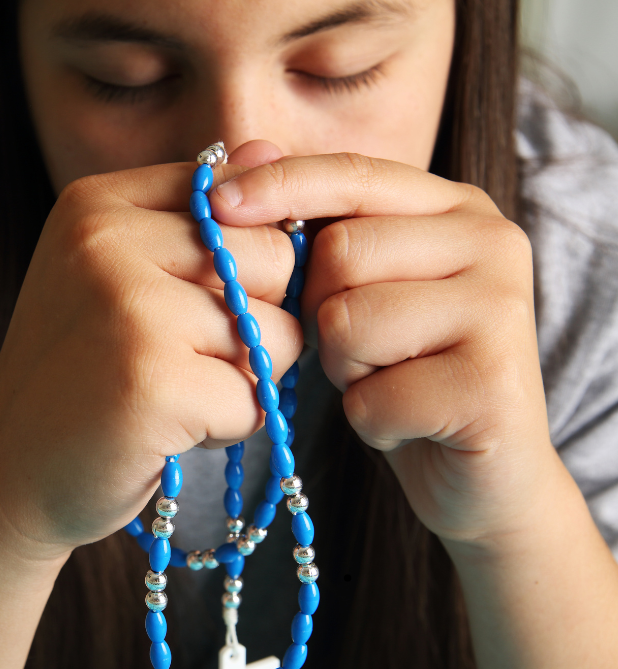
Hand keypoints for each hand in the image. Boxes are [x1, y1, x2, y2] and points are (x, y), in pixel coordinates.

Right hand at [0, 159, 302, 555]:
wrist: (7, 476)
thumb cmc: (76, 375)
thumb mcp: (118, 274)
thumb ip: (193, 214)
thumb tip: (273, 145)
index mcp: (96, 204)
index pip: (238, 197)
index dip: (241, 263)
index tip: (185, 306)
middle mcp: (107, 242)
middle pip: (273, 257)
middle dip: (252, 321)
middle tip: (180, 358)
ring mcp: (128, 310)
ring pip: (277, 333)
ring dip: (242, 380)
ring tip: (170, 393)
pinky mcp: (151, 382)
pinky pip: (255, 398)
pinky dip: (226, 428)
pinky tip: (165, 431)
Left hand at [212, 149, 549, 545]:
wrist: (481, 474)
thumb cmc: (405, 373)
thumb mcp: (359, 293)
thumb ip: (317, 229)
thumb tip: (243, 148)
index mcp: (457, 208)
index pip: (354, 173)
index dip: (280, 184)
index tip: (214, 203)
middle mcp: (492, 241)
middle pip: (341, 251)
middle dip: (322, 310)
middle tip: (359, 347)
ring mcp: (502, 309)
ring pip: (349, 321)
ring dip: (346, 368)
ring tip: (386, 381)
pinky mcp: (492, 384)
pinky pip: (373, 395)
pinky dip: (371, 420)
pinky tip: (407, 423)